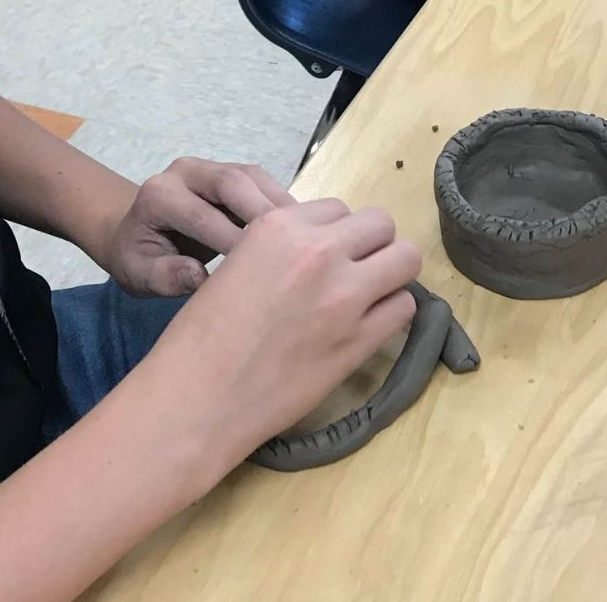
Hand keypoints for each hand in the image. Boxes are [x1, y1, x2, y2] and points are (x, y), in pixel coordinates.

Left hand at [101, 157, 294, 296]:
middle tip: (294, 250)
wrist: (137, 233)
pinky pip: (265, 184)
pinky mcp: (235, 174)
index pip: (202, 215)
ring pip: (255, 179)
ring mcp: (213, 168)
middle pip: (233, 182)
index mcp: (160, 194)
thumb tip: (200, 277)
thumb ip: (165, 276)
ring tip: (306, 240)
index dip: (231, 242)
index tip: (258, 273)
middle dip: (265, 215)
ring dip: (282, 208)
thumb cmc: (140, 257)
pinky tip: (301, 233)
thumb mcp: (139, 275)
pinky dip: (285, 207)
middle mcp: (186, 172)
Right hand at [135, 198, 421, 465]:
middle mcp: (319, 251)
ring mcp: (345, 295)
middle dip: (372, 245)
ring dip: (392, 273)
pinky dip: (392, 311)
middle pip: (380, 224)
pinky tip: (370, 325)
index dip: (334, 234)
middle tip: (356, 273)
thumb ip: (282, 249)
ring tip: (371, 295)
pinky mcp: (361, 339)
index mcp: (279, 226)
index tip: (325, 258)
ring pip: (406, 258)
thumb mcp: (237, 265)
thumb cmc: (202, 337)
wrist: (200, 397)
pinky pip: (404, 306)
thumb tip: (319, 253)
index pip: (337, 209)